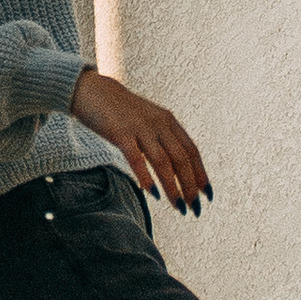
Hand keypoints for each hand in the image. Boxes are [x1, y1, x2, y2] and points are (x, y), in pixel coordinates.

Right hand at [69, 67, 212, 213]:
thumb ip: (162, 139)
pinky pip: (136, 158)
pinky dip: (146, 177)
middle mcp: (159, 124)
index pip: (192, 151)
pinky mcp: (120, 133)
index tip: (207, 195)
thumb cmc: (120, 111)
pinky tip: (152, 193)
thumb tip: (177, 169)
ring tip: (179, 207)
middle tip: (195, 209)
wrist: (93, 90)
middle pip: (182, 159)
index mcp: (168, 121)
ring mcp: (140, 128)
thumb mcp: (148, 121)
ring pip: (163, 162)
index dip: (201, 174)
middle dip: (190, 186)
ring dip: (173, 187)